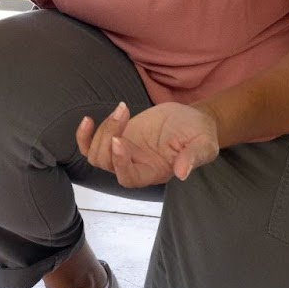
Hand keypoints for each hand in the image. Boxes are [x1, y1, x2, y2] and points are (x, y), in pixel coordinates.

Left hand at [76, 101, 219, 187]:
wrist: (190, 120)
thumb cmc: (200, 134)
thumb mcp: (204, 144)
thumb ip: (194, 157)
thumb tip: (182, 173)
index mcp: (153, 173)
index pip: (128, 178)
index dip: (120, 162)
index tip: (120, 140)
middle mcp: (135, 166)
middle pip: (106, 164)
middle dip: (107, 138)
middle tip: (123, 113)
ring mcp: (123, 153)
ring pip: (95, 154)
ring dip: (102, 130)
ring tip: (123, 109)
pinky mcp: (116, 138)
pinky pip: (90, 144)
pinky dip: (84, 135)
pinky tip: (87, 120)